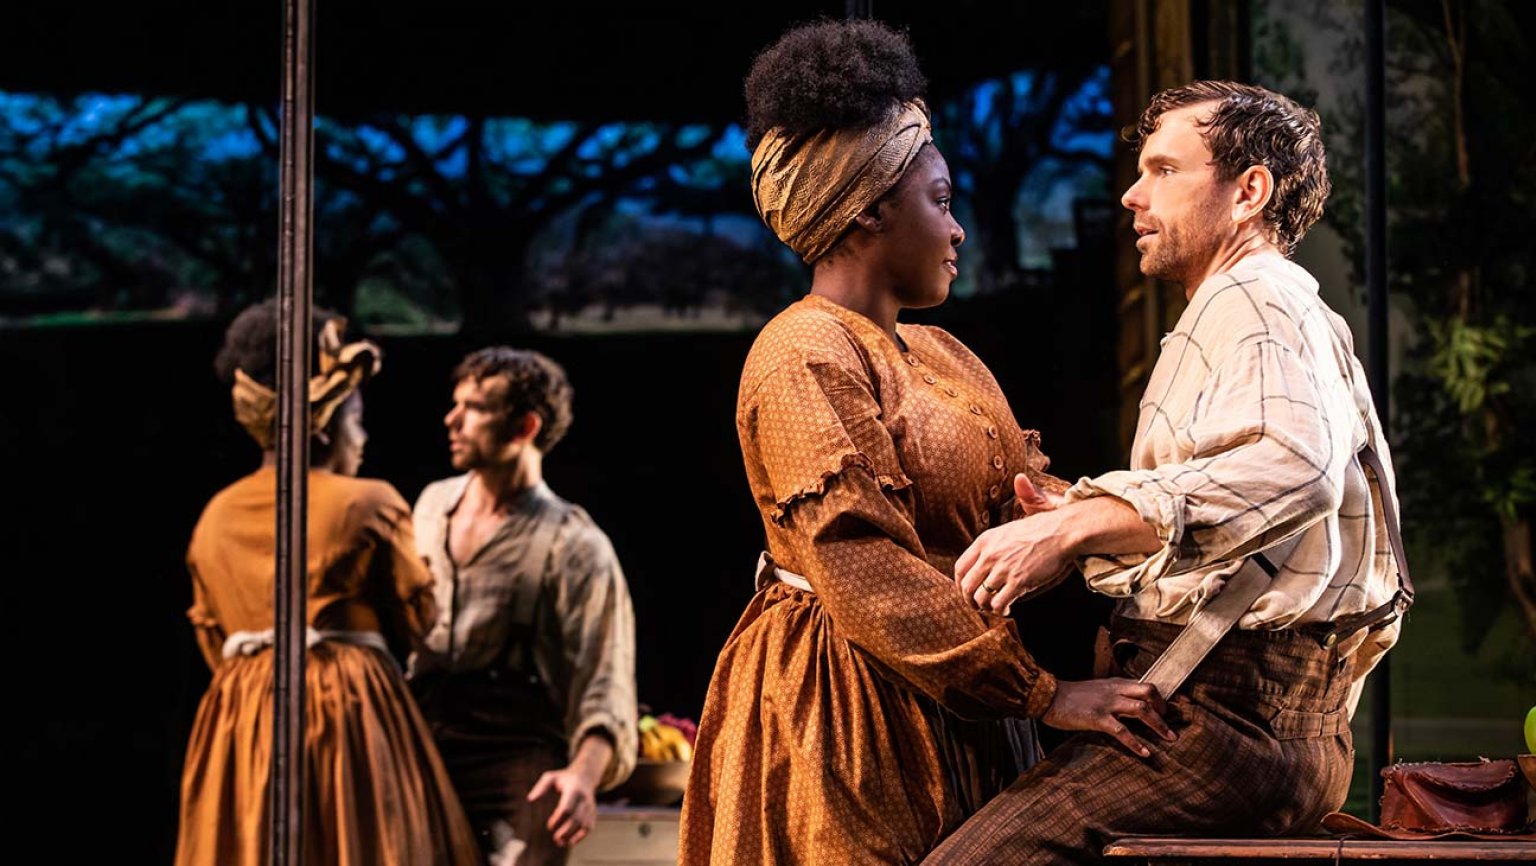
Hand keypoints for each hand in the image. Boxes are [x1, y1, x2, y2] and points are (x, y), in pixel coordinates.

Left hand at [527, 765, 598, 847]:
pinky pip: (589, 827)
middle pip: (576, 819)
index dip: (558, 819)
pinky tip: (570, 842)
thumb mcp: (551, 777)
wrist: (585, 776)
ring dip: (573, 836)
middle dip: (565, 831)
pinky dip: (581, 836)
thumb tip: (531, 799)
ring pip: (584, 825)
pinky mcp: (593, 812)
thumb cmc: (564, 778)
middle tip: (555, 839)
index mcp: (574, 789)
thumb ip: (541, 787)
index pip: (567, 808)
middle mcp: (584, 798)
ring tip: (561, 843)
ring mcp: (590, 806)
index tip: (549, 826)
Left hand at [956, 475, 1075, 612]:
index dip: (960, 584)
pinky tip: (1008, 609)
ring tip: (995, 608)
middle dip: (970, 600)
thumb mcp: (1023, 512)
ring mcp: (1003, 568)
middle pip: (966, 586)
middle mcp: (990, 554)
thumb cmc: (1047, 524)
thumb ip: (1017, 504)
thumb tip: (1020, 479)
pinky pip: (999, 603)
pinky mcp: (1018, 581)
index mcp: (986, 540)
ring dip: (986, 607)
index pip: (960, 567)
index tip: (968, 590)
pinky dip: (1001, 610)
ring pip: (980, 597)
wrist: (1065, 531)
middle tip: (979, 605)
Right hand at [1042, 678, 1175, 757]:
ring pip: (1141, 709)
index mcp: (1115, 683)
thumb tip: (1127, 708)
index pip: (1145, 686)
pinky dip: (1136, 743)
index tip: (1169, 711)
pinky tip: (1145, 753)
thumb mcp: (1095, 691)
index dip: (1161, 699)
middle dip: (1164, 709)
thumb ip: (1112, 696)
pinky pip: (1122, 731)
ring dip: (1159, 725)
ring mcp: (1107, 703)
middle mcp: (1114, 690)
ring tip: (1170, 739)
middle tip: (1169, 726)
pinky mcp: (1097, 718)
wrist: (1048, 697)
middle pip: (1149, 692)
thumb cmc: (1069, 697)